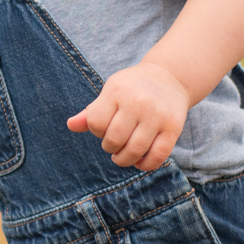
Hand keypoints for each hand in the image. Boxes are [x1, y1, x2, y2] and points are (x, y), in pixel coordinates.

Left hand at [68, 61, 192, 169]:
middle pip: (115, 139)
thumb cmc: (131, 88)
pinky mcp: (173, 127)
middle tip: (114, 144)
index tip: (104, 128)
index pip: (96, 123)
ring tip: (122, 156)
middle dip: (110, 148)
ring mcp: (157, 115)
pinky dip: (145, 165)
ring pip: (135, 150)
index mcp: (117, 91)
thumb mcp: (110, 92)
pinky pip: (158, 156)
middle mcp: (138, 102)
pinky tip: (139, 161)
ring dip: (124, 160)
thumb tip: (70, 125)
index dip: (96, 131)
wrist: (169, 78)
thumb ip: (90, 111)